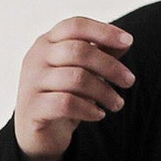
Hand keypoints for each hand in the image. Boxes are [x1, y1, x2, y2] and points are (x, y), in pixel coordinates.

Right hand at [13, 17, 136, 160]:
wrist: (37, 133)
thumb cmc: (62, 95)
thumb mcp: (82, 72)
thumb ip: (100, 55)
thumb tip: (126, 41)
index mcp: (47, 42)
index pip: (75, 26)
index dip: (103, 31)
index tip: (128, 41)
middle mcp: (36, 58)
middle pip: (79, 51)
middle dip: (110, 66)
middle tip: (129, 81)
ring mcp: (32, 82)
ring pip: (76, 78)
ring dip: (104, 92)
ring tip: (117, 104)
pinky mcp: (33, 108)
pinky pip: (67, 103)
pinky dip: (88, 109)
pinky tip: (99, 115)